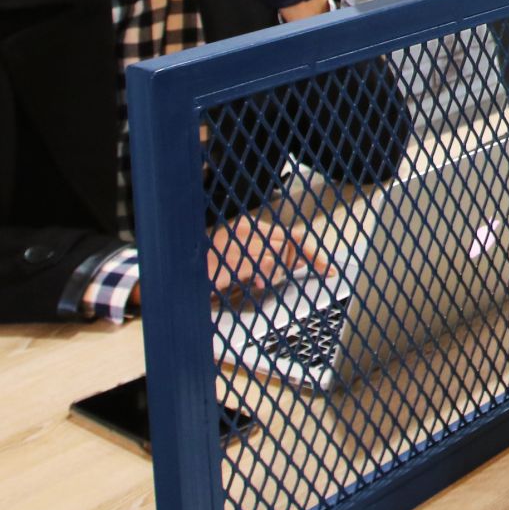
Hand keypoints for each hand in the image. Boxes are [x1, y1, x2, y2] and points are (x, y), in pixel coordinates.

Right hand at [205, 216, 325, 294]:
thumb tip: (303, 261)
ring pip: (279, 254)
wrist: (180, 273)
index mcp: (249, 228)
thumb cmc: (211, 269)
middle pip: (289, 245)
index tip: (327, 268)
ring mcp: (238, 240)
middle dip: (290, 264)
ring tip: (256, 280)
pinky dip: (263, 275)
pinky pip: (264, 263)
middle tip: (271, 277)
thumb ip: (273, 258)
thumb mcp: (246, 261)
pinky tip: (252, 282)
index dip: (312, 253)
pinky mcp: (232, 254)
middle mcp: (245, 229)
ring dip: (273, 272)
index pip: (291, 235)